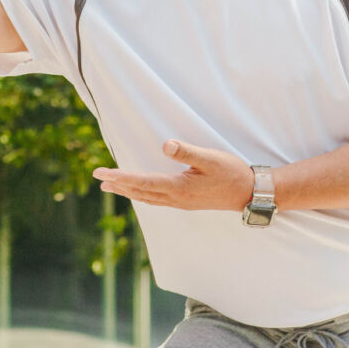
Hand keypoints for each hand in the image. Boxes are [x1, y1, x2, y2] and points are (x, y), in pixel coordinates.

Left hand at [92, 140, 253, 211]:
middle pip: (139, 192)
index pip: (142, 182)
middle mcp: (176, 199)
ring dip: (127, 191)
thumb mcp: (210, 158)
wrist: (250, 194)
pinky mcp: (186, 202)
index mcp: (178, 188)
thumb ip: (186, 152)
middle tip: (98, 179)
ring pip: (147, 198)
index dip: (120, 178)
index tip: (102, 174)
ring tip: (110, 187)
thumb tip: (164, 145)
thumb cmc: (231, 173)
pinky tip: (140, 192)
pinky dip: (142, 195)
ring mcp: (181, 203)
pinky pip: (156, 200)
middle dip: (118, 185)